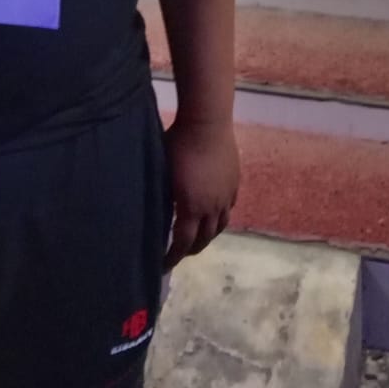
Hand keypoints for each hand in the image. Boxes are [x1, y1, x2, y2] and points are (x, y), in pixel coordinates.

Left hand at [163, 117, 239, 268]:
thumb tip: (154, 208)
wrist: (206, 122)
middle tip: (180, 253)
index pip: (182, 242)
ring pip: (220, 225)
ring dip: (208, 235)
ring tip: (198, 237)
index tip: (163, 265)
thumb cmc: (177, 143)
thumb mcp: (162, 171)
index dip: (172, 257)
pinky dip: (220, 215)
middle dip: (191, 250)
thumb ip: (162, 194)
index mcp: (190, 207)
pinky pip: (229, 207)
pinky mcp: (234, 181)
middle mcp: (212, 206)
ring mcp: (226, 195)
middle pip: (204, 238)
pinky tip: (213, 211)